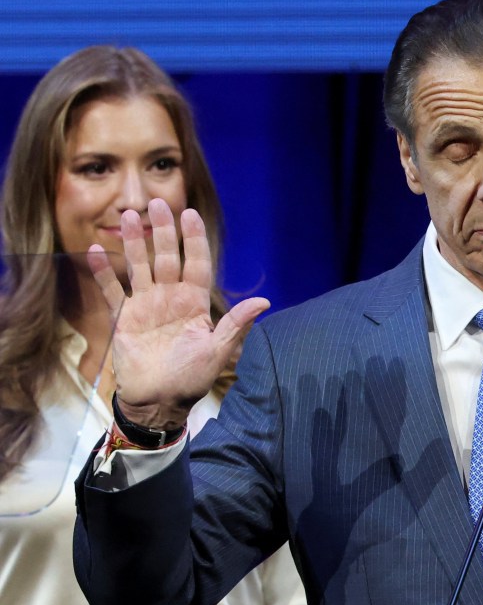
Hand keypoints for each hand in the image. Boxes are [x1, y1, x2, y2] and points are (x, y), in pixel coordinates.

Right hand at [87, 199, 269, 430]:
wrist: (159, 401)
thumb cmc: (191, 378)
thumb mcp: (217, 351)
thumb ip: (236, 324)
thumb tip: (264, 301)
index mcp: (194, 303)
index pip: (195, 263)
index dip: (193, 240)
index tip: (189, 214)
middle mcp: (170, 298)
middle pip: (166, 257)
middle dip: (163, 232)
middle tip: (157, 203)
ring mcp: (146, 306)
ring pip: (140, 267)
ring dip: (134, 243)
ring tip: (129, 217)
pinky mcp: (124, 319)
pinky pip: (113, 291)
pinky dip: (104, 273)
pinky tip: (96, 251)